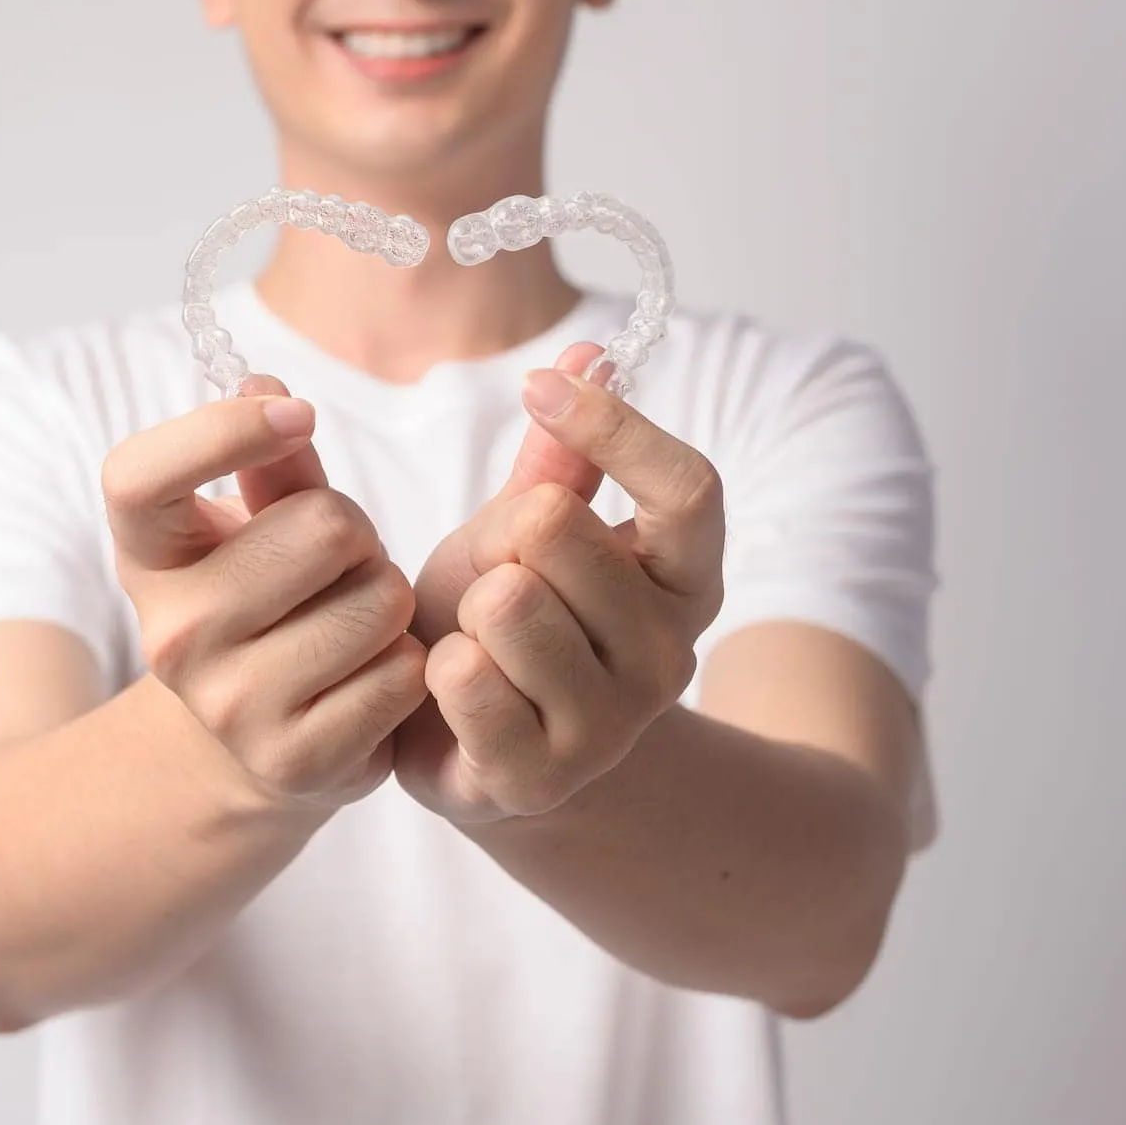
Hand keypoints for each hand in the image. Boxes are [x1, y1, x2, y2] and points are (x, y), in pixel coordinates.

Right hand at [103, 375, 428, 810]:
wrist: (259, 738)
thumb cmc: (267, 600)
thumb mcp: (258, 526)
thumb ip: (275, 464)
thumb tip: (264, 384)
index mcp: (148, 557)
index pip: (140, 476)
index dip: (221, 431)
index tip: (296, 414)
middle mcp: (173, 633)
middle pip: (326, 527)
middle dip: (359, 534)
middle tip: (339, 566)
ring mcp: (230, 705)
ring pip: (378, 600)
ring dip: (389, 601)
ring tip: (353, 621)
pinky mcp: (296, 760)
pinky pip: (402, 672)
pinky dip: (407, 665)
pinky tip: (368, 677)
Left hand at [395, 344, 727, 823]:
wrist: (471, 751)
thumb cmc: (504, 622)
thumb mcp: (529, 533)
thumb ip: (565, 456)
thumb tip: (593, 346)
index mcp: (686, 583)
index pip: (690, 488)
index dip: (617, 428)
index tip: (541, 389)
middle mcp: (668, 657)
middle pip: (562, 532)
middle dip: (497, 535)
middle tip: (486, 572)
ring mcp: (610, 727)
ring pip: (508, 603)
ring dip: (462, 607)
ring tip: (470, 635)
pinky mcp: (540, 778)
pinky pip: (465, 677)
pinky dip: (436, 667)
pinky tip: (443, 680)